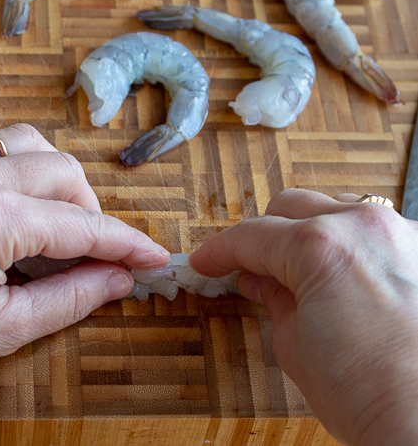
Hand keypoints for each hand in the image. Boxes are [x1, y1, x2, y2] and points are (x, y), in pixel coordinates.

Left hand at [0, 123, 168, 415]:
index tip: (154, 257)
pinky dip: (19, 177)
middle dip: (94, 213)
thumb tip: (117, 280)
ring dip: (57, 184)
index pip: (83, 225)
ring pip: (29, 147)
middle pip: (65, 172)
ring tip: (57, 230)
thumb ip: (70, 298)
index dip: (126, 244)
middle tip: (98, 255)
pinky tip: (15, 215)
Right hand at [189, 189, 417, 445]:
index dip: (218, 252)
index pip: (250, 237)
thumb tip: (260, 282)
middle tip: (250, 271)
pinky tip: (338, 278)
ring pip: (331, 208)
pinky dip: (343, 244)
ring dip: (305, 232)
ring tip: (296, 274)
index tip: (205, 263)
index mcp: (320, 247)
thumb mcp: (295, 347)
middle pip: (289, 207)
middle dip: (262, 237)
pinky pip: (368, 230)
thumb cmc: (374, 396)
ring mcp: (398, 232)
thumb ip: (273, 300)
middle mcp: (361, 227)